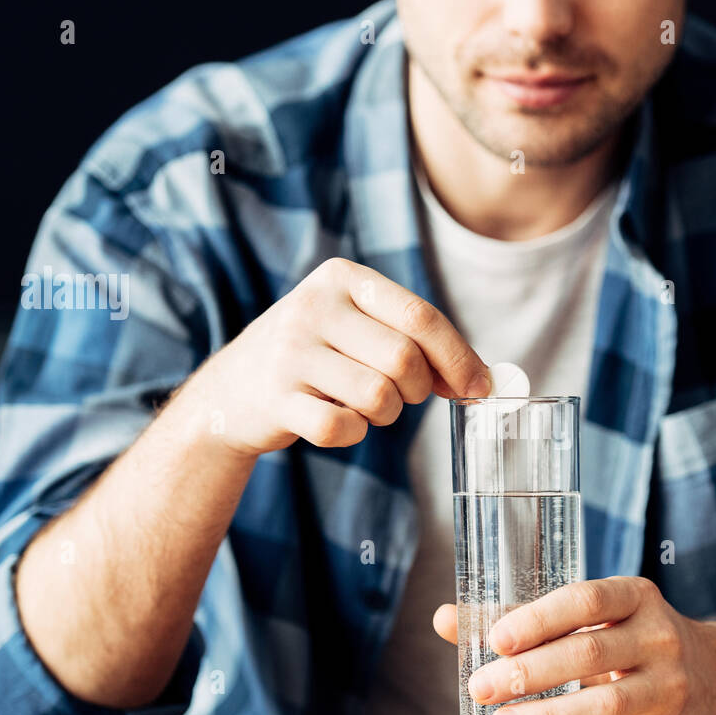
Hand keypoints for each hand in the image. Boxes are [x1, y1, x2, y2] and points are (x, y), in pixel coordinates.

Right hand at [179, 257, 491, 455]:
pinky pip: (343, 429)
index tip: (480, 389)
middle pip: (405, 360)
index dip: (459, 358)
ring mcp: (289, 353)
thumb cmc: (317, 359)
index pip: (421, 317)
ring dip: (385, 415)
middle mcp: (312, 307)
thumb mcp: (358, 329)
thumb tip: (484, 380)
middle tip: (405, 397)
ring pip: (379, 397)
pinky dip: (352, 435)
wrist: (231, 391)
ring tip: (363, 406)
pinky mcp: (274, 399)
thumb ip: (415, 342)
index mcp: (342, 279)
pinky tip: (335, 421)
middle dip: (419, 390)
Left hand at [432, 576, 715, 714]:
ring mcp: (666, 690)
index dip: (539, 619)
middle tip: (482, 688)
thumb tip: (445, 618)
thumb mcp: (594, 617)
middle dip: (530, 672)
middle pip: (589, 654)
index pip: (586, 601)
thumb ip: (523, 619)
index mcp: (636, 598)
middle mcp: (658, 639)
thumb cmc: (630, 640)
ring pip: (602, 705)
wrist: (714, 680)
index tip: (496, 638)